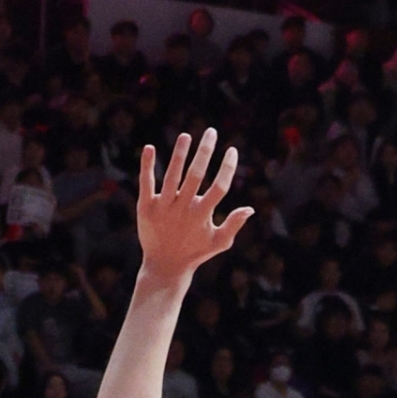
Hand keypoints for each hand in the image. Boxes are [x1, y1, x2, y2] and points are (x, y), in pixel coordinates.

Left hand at [137, 130, 253, 287]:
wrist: (165, 266)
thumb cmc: (195, 253)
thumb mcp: (219, 242)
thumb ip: (234, 225)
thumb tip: (250, 209)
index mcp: (203, 215)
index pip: (219, 187)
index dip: (227, 168)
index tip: (232, 150)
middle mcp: (184, 208)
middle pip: (196, 174)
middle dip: (205, 151)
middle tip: (211, 131)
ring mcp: (164, 206)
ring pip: (173, 174)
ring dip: (180, 153)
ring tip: (187, 136)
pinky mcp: (146, 206)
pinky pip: (146, 182)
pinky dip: (147, 165)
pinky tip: (150, 147)